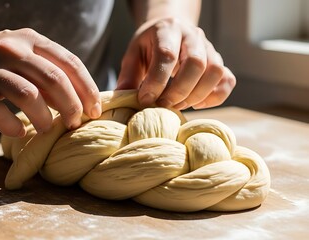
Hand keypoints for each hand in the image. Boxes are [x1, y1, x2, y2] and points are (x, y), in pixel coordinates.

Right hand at [0, 28, 101, 136]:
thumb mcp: (20, 54)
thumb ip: (46, 72)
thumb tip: (78, 100)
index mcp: (30, 39)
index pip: (69, 63)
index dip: (87, 88)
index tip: (95, 110)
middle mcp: (12, 49)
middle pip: (54, 80)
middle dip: (71, 106)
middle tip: (74, 124)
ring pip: (28, 95)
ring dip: (44, 117)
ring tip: (48, 129)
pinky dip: (12, 125)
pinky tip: (19, 132)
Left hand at [116, 18, 235, 109]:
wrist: (170, 31)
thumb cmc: (149, 46)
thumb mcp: (133, 55)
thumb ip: (128, 76)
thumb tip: (122, 98)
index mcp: (167, 30)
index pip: (167, 54)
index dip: (157, 81)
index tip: (145, 99)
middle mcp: (192, 36)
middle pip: (196, 64)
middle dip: (178, 91)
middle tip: (163, 105)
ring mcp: (209, 48)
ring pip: (215, 72)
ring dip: (196, 95)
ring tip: (177, 105)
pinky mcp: (219, 62)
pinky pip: (227, 81)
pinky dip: (215, 97)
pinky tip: (197, 104)